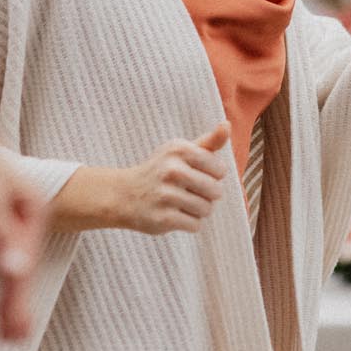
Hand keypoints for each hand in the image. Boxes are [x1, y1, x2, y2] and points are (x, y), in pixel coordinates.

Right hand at [115, 122, 231, 234]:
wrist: (123, 194)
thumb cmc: (160, 170)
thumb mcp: (180, 151)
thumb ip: (208, 142)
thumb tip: (227, 124)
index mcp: (179, 149)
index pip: (220, 170)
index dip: (211, 176)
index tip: (195, 174)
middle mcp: (172, 169)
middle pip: (215, 191)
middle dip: (206, 195)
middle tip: (187, 191)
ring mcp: (166, 195)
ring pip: (206, 209)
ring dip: (198, 210)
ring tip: (180, 203)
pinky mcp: (163, 218)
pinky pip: (195, 225)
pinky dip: (189, 223)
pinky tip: (174, 214)